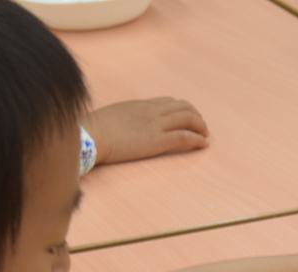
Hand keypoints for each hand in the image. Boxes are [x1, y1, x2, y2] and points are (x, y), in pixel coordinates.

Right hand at [84, 97, 208, 165]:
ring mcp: (156, 125)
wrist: (92, 135)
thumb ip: (122, 119)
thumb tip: (118, 127)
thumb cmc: (94, 130)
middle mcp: (152, 111)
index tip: (186, 117)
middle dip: (196, 116)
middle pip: (183, 107)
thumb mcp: (111, 117)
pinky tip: (203, 144)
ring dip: (201, 127)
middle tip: (201, 127)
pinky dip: (197, 139)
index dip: (181, 109)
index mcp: (140, 105)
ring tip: (205, 136)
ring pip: (188, 119)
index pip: (168, 102)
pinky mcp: (157, 141)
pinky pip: (184, 136)